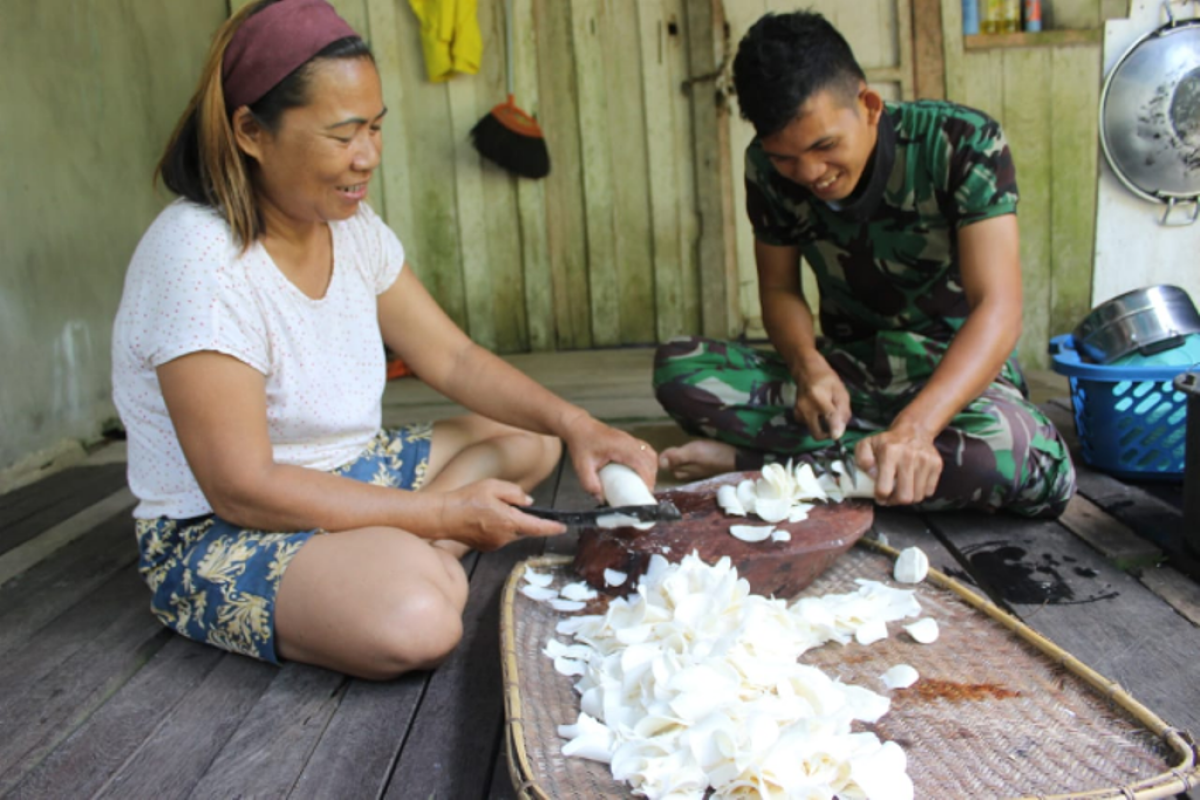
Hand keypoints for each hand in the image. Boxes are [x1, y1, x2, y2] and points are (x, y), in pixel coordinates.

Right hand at [437, 479, 564, 550]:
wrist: (443, 516)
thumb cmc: (467, 499)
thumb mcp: (494, 486)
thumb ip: (515, 493)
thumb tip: (528, 502)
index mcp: (509, 521)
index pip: (537, 527)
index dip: (552, 528)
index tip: (562, 528)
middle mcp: (505, 537)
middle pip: (524, 529)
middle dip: (523, 518)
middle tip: (506, 504)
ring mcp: (495, 544)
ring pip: (512, 533)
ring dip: (509, 522)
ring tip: (489, 509)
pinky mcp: (487, 547)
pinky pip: (501, 537)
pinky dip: (499, 528)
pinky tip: (484, 518)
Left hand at [561, 415, 657, 499]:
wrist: (579, 427)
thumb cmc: (581, 443)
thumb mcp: (582, 466)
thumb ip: (590, 484)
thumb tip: (601, 499)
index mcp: (620, 447)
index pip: (641, 462)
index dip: (647, 478)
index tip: (646, 491)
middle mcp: (628, 441)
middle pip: (650, 459)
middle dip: (651, 477)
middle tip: (645, 492)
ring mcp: (630, 439)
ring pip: (650, 454)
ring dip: (651, 469)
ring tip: (645, 483)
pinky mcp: (629, 440)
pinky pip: (646, 450)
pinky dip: (648, 461)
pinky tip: (643, 471)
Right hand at [793, 359, 851, 440]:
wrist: (806, 371)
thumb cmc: (827, 379)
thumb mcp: (840, 391)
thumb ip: (843, 411)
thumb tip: (840, 431)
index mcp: (819, 398)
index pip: (829, 417)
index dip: (835, 429)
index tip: (838, 437)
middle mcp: (806, 408)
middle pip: (817, 433)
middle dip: (827, 435)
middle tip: (835, 427)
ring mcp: (799, 412)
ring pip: (813, 430)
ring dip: (822, 427)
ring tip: (827, 413)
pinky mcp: (795, 415)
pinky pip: (808, 426)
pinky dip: (815, 423)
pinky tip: (818, 412)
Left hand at [854, 422, 941, 505]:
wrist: (914, 431)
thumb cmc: (887, 442)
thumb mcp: (867, 445)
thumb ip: (862, 459)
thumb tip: (872, 473)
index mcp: (889, 453)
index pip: (885, 488)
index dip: (880, 497)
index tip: (879, 496)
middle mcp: (909, 457)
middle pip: (904, 497)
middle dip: (895, 502)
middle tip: (890, 498)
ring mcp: (925, 461)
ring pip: (917, 497)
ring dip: (907, 498)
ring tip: (900, 491)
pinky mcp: (937, 465)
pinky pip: (929, 492)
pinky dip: (920, 492)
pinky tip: (912, 484)